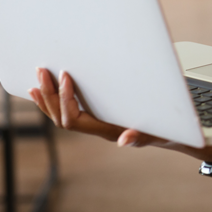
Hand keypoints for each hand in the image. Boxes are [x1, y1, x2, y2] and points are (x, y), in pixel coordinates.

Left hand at [29, 68, 211, 162]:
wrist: (172, 135)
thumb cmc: (165, 130)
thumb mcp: (158, 132)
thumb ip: (141, 136)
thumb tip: (124, 140)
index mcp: (106, 131)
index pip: (74, 121)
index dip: (66, 100)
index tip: (67, 76)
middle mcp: (96, 129)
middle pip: (61, 118)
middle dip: (50, 95)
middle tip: (43, 71)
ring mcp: (95, 124)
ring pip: (61, 115)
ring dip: (48, 96)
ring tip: (39, 78)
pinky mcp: (97, 116)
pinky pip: (68, 111)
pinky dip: (54, 100)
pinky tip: (46, 89)